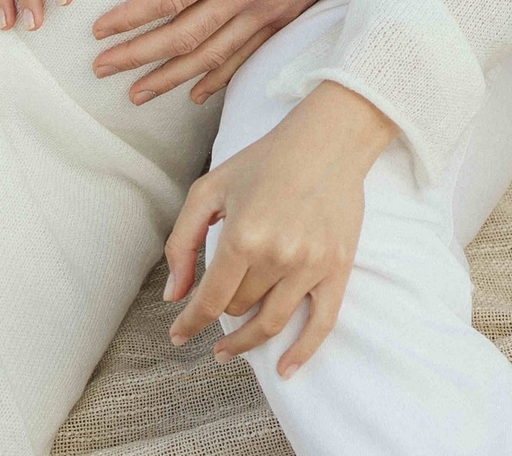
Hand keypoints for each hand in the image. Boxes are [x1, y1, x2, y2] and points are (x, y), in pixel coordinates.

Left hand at [90, 0, 369, 104]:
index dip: (133, 16)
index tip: (100, 30)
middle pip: (183, 36)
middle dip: (138, 56)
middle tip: (100, 69)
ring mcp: (268, 11)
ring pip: (211, 56)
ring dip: (169, 76)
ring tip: (136, 93)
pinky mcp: (284, 18)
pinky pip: (244, 57)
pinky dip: (216, 77)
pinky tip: (195, 92)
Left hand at [163, 81, 396, 377]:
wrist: (328, 140)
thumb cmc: (264, 160)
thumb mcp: (209, 189)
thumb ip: (182, 241)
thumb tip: (173, 295)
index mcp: (242, 235)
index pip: (210, 299)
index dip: (189, 323)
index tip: (178, 336)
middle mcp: (277, 256)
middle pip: (239, 307)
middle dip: (221, 310)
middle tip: (213, 309)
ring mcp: (311, 265)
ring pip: (270, 322)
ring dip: (246, 341)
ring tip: (228, 349)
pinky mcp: (337, 268)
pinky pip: (321, 324)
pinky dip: (302, 352)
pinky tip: (284, 369)